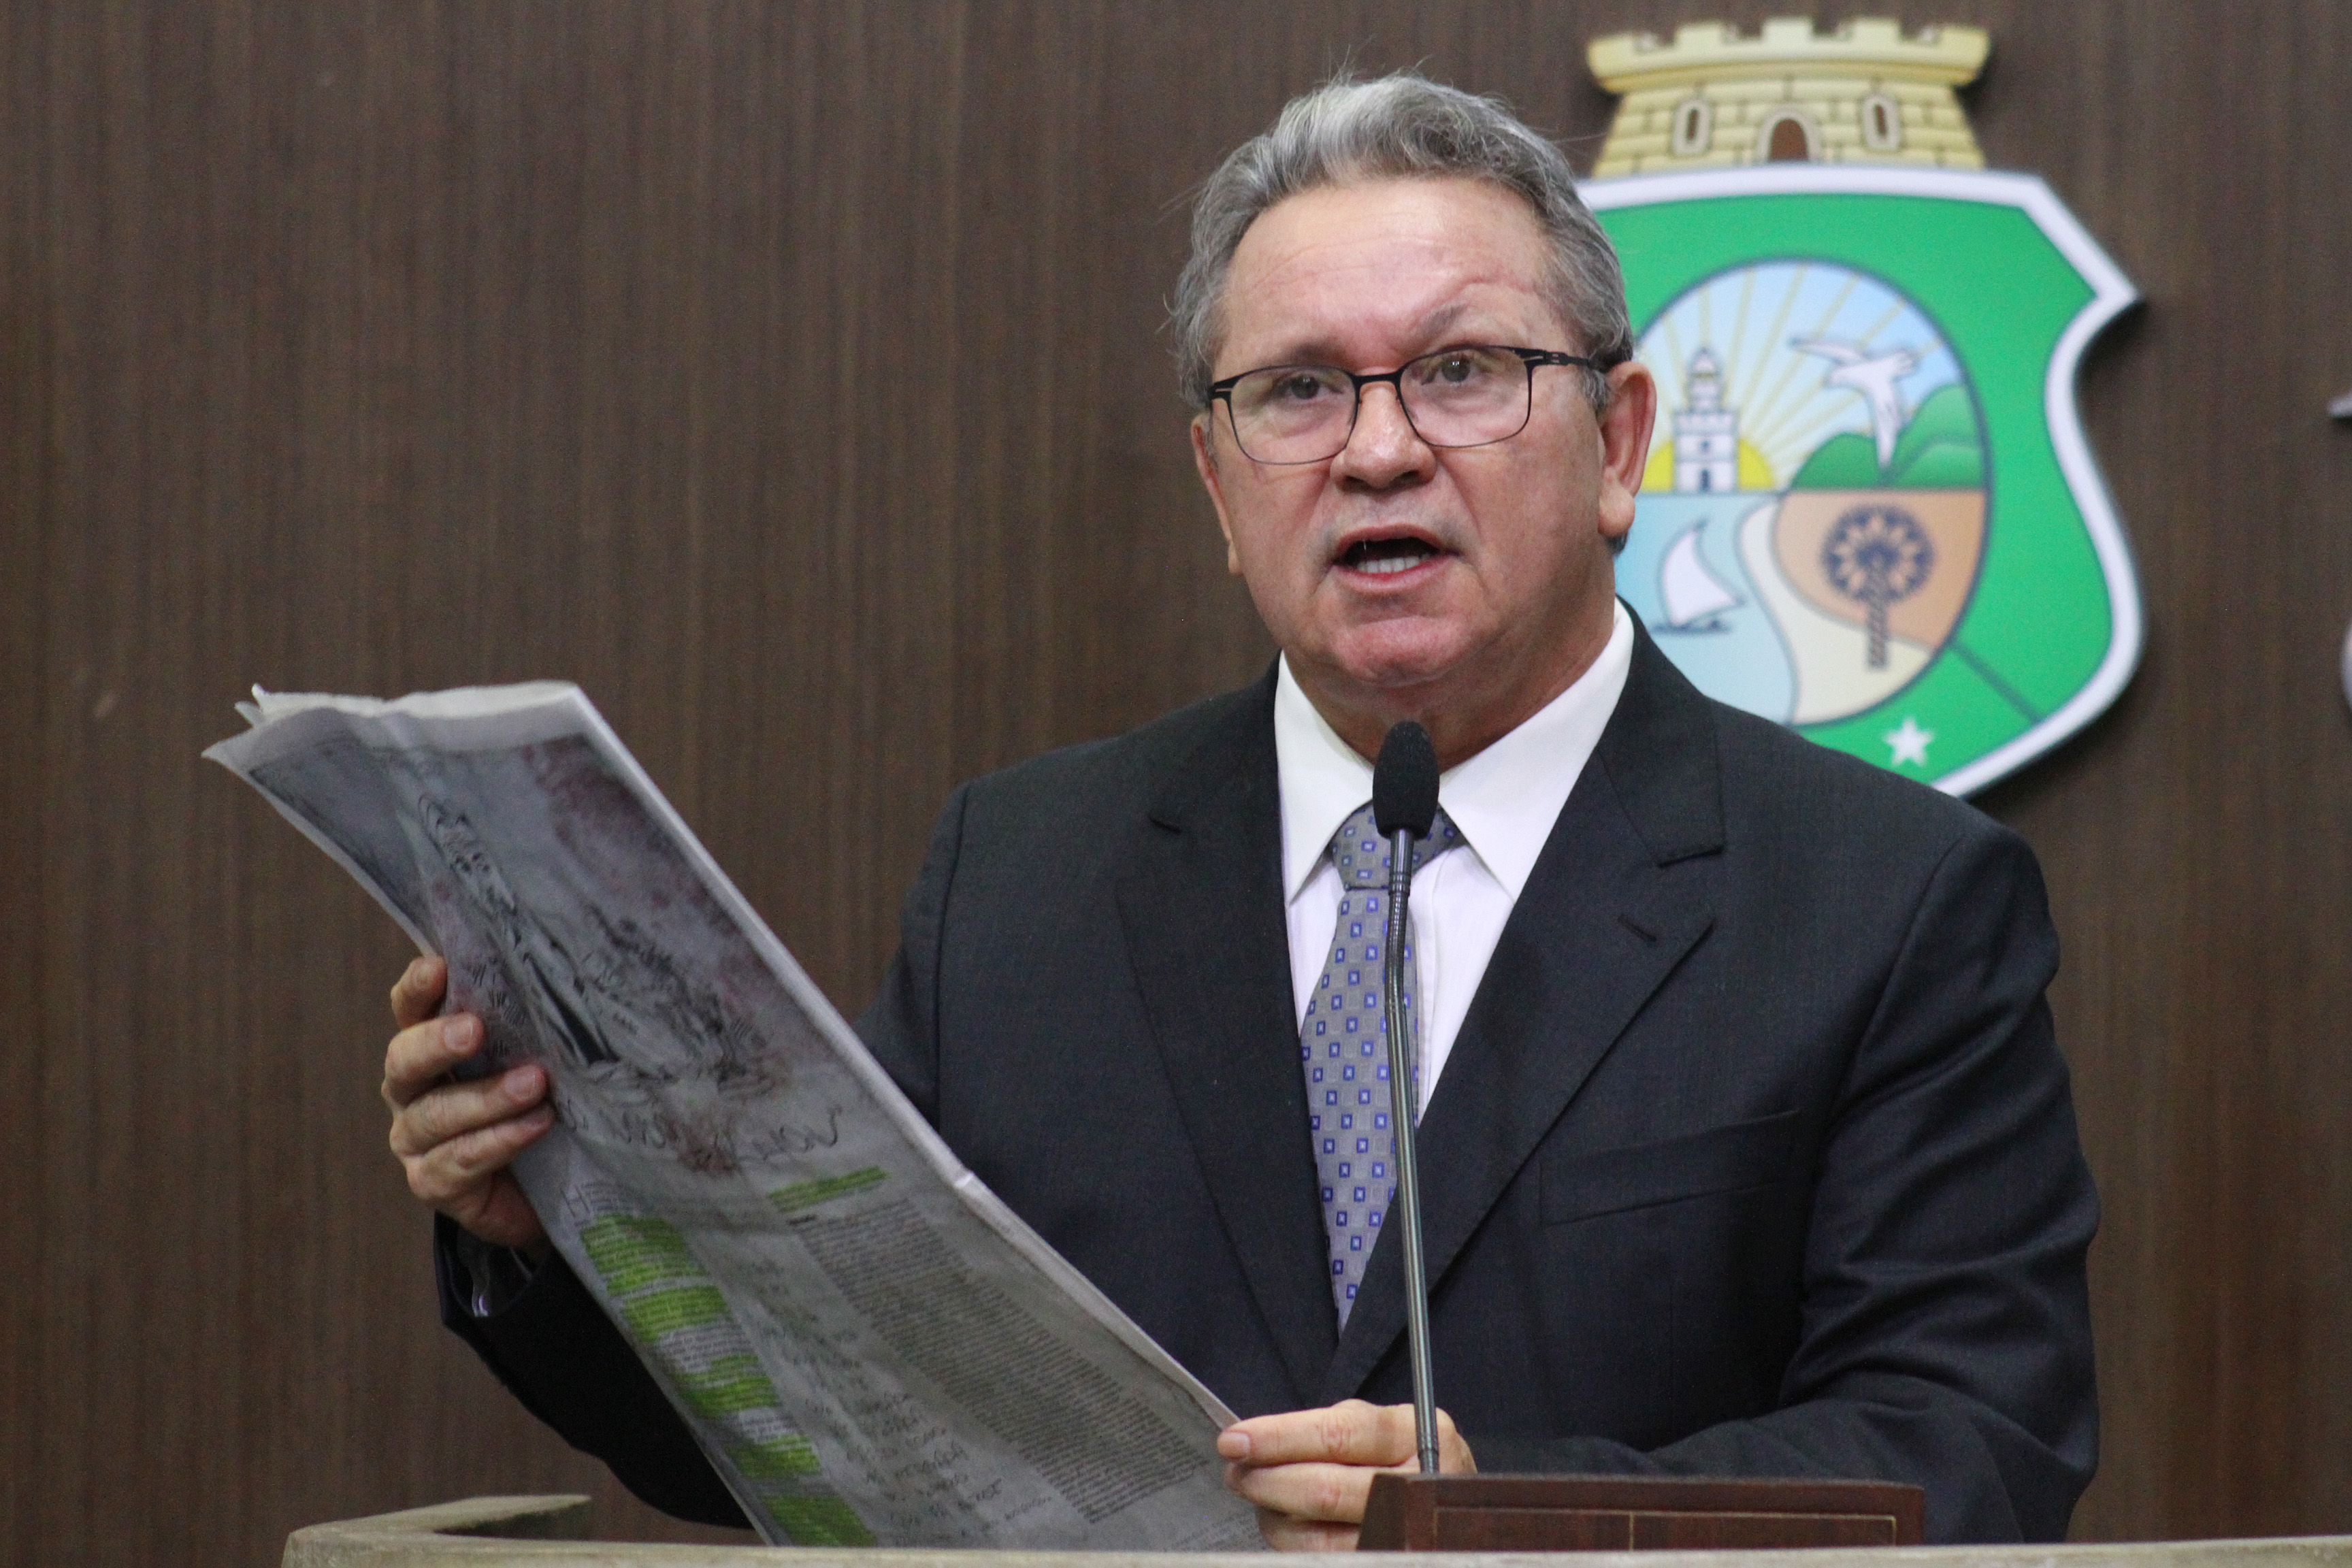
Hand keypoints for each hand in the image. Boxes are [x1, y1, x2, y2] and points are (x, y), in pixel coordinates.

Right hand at [383, 955, 552, 1252]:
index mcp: (428, 1048)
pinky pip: (459, 1161)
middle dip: (437, 1043)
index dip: (418, 989)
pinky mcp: (433, 1183)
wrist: (547, 1188)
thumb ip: (529, 1027)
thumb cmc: (536, 1105)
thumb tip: (560, 976)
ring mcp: (415, 1140)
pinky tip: (536, 1124)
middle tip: (475, 1029)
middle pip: (404, 1061)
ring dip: (486, 1097)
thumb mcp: (534, 1058)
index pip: (410, 1011)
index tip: (439, 967)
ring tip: (534, 1083)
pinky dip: (500, 1140)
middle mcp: (411, 1091)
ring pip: (435, 1115)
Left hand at [1216, 1399, 1474, 1550]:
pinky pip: (1327, 1560)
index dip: (1279, 1438)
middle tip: (1236, 1472)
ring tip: (1258, 1496)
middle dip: (1266, 1480)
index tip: (1234, 1440)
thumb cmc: (1399, 1456)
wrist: (1454, 1499)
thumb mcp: (1378, 1427)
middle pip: (1326, 1490)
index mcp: (1415, 1434)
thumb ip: (1325, 1431)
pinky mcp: (1393, 1560)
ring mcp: (1409, 1535)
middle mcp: (1420, 1484)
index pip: (1337, 1435)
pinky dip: (1294, 1543)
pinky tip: (1284, 1523)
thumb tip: (1253, 1444)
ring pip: (1320, 1538)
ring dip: (1274, 1517)